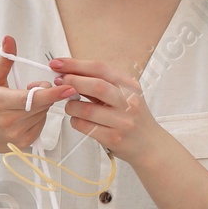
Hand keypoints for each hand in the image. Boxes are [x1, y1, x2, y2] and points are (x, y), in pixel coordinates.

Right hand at [0, 35, 78, 155]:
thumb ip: (3, 61)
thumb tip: (9, 39)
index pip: (31, 98)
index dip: (51, 93)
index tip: (68, 87)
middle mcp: (7, 121)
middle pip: (42, 104)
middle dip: (44, 92)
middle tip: (30, 87)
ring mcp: (16, 135)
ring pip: (44, 114)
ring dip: (41, 105)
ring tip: (23, 103)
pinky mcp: (23, 143)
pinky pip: (42, 124)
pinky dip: (38, 117)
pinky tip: (24, 115)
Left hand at [48, 56, 162, 163]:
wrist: (150, 145)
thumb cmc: (133, 118)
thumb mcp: (125, 96)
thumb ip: (103, 84)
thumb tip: (70, 74)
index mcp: (130, 86)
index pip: (100, 69)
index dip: (76, 64)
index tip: (57, 63)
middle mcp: (129, 102)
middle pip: (96, 86)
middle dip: (72, 81)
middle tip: (59, 82)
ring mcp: (122, 121)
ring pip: (87, 109)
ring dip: (71, 105)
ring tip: (70, 105)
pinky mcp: (114, 138)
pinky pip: (85, 127)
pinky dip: (75, 121)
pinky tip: (77, 119)